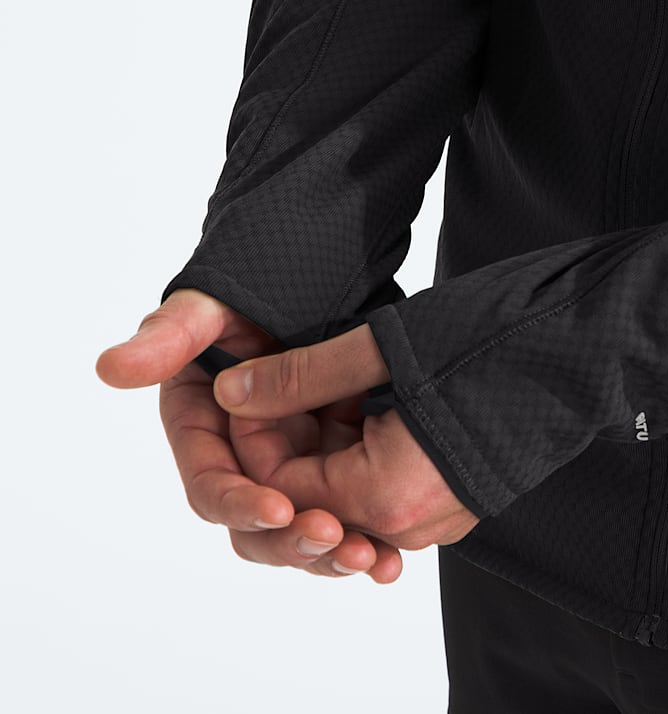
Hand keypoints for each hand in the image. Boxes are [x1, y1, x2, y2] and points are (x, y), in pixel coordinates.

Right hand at [95, 289, 402, 581]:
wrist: (308, 268)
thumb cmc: (249, 283)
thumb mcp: (210, 307)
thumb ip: (169, 337)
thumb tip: (110, 369)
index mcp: (204, 430)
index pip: (211, 486)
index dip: (242, 504)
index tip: (279, 510)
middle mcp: (243, 456)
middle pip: (258, 523)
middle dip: (294, 542)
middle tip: (339, 546)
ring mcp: (290, 459)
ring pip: (303, 525)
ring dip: (333, 552)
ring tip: (375, 561)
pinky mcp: (332, 457)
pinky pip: (346, 508)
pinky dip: (367, 532)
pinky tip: (394, 554)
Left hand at [213, 323, 480, 550]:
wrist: (582, 349)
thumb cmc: (490, 342)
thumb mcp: (381, 350)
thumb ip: (301, 378)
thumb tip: (232, 392)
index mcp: (385, 495)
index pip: (281, 491)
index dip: (255, 438)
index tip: (250, 387)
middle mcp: (410, 522)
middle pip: (313, 500)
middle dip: (287, 443)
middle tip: (284, 382)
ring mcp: (439, 516)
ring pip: (347, 494)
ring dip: (324, 443)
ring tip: (327, 385)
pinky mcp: (456, 498)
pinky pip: (384, 489)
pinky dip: (360, 450)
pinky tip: (362, 403)